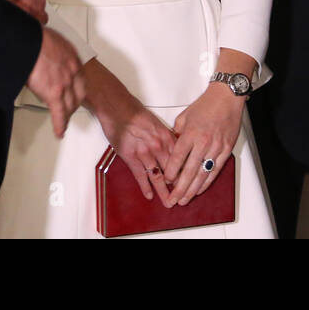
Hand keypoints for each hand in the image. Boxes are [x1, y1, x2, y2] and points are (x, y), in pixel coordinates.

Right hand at [25, 27, 84, 138]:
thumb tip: (42, 33)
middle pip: (78, 93)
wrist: (27, 40)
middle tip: (69, 109)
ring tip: (63, 122)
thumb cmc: (32, 35)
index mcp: (71, 55)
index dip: (76, 88)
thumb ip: (49, 39)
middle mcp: (72, 70)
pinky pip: (59, 113)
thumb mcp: (46, 32)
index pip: (79, 77)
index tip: (73, 92)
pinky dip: (59, 124)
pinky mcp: (53, 93)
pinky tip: (59, 131)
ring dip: (66, 115)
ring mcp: (64, 82)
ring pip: (69, 105)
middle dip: (74, 103)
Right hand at [95, 89, 177, 207]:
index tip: (191, 183)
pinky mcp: (130, 156)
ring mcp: (144, 152)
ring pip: (158, 176)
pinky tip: (149, 195)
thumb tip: (175, 147)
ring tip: (168, 202)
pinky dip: (145, 186)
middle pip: (172, 171)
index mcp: (166, 136)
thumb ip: (166, 136)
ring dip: (163, 191)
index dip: (187, 173)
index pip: (181, 159)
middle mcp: (158, 146)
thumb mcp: (157, 123)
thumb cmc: (136, 112)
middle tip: (183, 198)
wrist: (117, 107)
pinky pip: (140, 175)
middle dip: (178, 186)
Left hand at [164, 83, 245, 205]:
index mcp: (190, 134)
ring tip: (184, 199)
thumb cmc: (206, 105)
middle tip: (173, 200)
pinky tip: (200, 189)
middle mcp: (203, 142)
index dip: (171, 172)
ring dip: (193, 190)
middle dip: (179, 189)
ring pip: (203, 175)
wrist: (226, 98)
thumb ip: (176, 134)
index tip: (166, 181)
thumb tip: (171, 149)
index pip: (178, 158)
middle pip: (189, 172)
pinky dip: (207, 182)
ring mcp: (216, 148)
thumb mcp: (184, 117)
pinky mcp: (226, 150)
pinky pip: (215, 170)